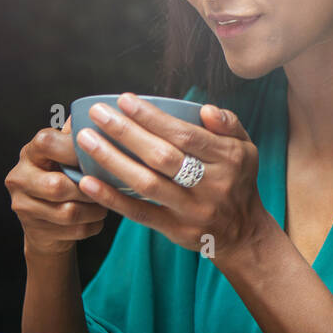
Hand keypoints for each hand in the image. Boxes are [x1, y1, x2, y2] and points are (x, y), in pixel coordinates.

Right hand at [7, 116, 108, 255]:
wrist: (47, 222)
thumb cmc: (64, 177)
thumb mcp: (66, 154)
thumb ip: (78, 136)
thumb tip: (104, 109)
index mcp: (30, 153)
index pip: (46, 142)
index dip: (74, 148)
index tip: (96, 152)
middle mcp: (19, 178)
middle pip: (58, 186)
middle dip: (89, 188)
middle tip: (108, 185)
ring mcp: (24, 207)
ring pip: (69, 212)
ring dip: (96, 208)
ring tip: (107, 200)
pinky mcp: (36, 231)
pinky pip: (75, 230)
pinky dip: (94, 224)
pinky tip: (97, 216)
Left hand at [72, 93, 268, 260]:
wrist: (243, 232)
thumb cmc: (237, 181)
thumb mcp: (246, 148)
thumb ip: (228, 124)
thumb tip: (205, 109)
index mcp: (228, 158)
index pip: (185, 135)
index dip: (152, 118)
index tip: (125, 100)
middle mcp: (212, 184)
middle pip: (162, 156)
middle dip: (126, 132)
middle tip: (99, 114)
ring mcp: (192, 209)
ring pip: (147, 183)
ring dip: (112, 160)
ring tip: (86, 140)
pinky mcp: (176, 229)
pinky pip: (140, 212)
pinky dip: (113, 197)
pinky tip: (89, 182)